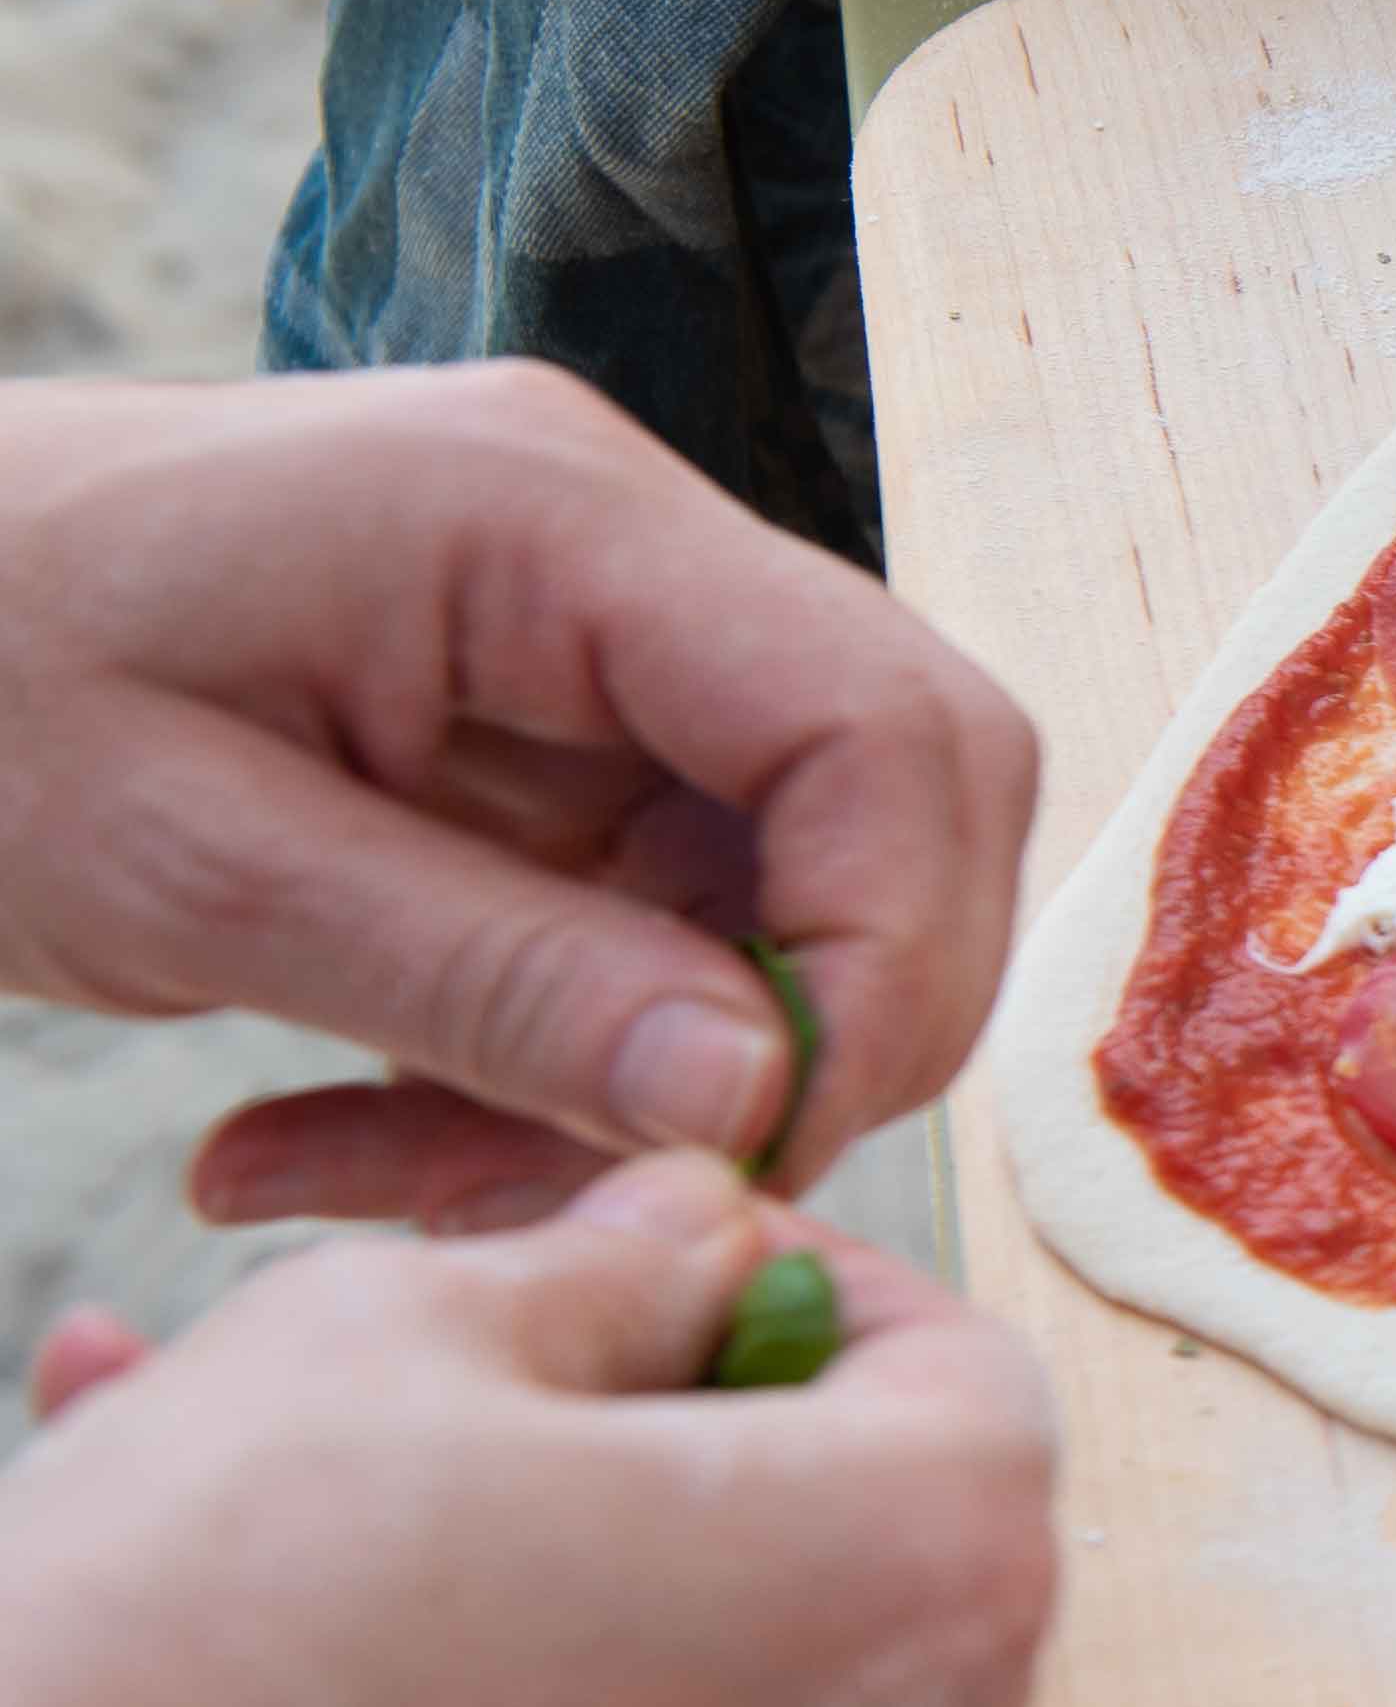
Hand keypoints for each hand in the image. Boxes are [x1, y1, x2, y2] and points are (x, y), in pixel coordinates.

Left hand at [0, 363, 1039, 1226]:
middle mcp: (626, 552)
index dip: (885, 959)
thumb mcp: (182, 864)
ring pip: (787, 897)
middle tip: (608, 1188)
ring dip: (638, 1084)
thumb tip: (760, 1094)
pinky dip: (545, 1067)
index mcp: (552, 518)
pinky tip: (343, 1132)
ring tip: (374, 1182)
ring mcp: (603, 642)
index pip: (887, 729)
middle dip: (806, 1032)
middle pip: (902, 802)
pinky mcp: (556, 736)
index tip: (746, 1144)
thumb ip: (486, 973)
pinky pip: (656, 927)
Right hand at [0, 1153, 1055, 1706]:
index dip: (780, 1276)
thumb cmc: (195, 1656)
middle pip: (836, 1524)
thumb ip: (609, 1262)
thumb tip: (697, 1236)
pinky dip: (476, 1703)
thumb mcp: (403, 1330)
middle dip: (623, 1414)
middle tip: (420, 1341)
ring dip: (503, 1543)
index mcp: (937, 1580)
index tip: (623, 1248)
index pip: (950, 1364)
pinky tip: (249, 1625)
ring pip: (690, 1664)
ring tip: (241, 1443)